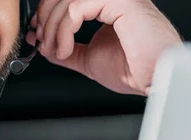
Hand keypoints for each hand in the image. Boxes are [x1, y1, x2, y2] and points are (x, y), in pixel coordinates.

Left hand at [26, 0, 182, 95]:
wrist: (153, 80)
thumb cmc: (135, 70)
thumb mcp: (90, 59)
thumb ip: (70, 49)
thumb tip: (47, 46)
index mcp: (109, 5)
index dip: (47, 12)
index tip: (37, 32)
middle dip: (46, 18)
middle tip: (41, 41)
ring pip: (69, 0)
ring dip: (53, 27)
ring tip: (55, 50)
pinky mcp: (122, 2)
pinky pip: (77, 9)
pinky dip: (63, 31)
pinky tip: (64, 49)